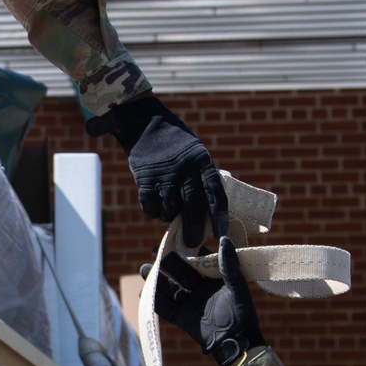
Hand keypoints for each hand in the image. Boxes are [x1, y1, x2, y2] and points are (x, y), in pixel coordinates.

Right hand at [86, 93, 228, 245]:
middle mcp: (185, 169)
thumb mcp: (196, 154)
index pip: (215, 193)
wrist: (146, 123)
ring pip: (170, 208)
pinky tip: (155, 209)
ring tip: (170, 217)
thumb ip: (202, 177)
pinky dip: (153, 212)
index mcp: (202, 162)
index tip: (220, 232)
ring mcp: (164, 174)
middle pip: (192, 205)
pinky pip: (150, 205)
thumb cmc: (176, 144)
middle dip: (193, 227)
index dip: (218, 215)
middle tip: (193, 242)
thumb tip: (210, 210)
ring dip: (170, 218)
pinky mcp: (144, 178)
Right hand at [141, 237, 262, 365]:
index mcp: (214, 277)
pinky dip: (154, 302)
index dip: (185, 249)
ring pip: (169, 288)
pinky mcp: (182, 318)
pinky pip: (165, 308)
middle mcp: (200, 287)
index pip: (197, 259)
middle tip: (152, 252)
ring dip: (156, 280)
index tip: (173, 239)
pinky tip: (143, 294)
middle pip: (179, 272)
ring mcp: (190, 302)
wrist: (236, 342)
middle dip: (165, 262)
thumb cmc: (242, 313)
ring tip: (143, 270)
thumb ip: (229, 264)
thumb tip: (224, 238)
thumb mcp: (236, 286)